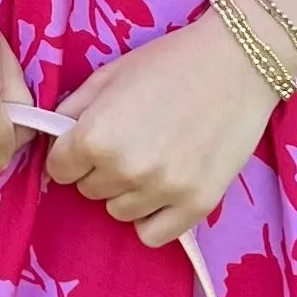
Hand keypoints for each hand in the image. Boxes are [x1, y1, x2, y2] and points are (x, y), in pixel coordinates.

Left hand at [41, 16, 277, 245]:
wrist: (238, 62)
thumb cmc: (170, 62)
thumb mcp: (109, 75)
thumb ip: (74, 110)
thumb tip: (57, 138)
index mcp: (95, 137)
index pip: (58, 169)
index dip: (72, 153)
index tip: (94, 139)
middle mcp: (124, 170)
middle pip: (88, 190)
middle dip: (101, 169)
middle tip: (131, 140)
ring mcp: (162, 191)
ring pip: (119, 211)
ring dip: (128, 191)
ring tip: (154, 158)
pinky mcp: (196, 206)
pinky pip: (153, 235)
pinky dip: (153, 217)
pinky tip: (164, 190)